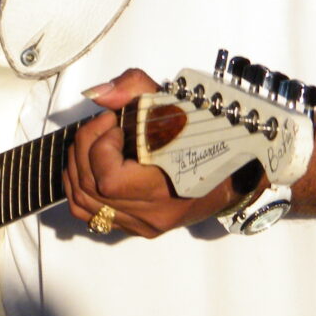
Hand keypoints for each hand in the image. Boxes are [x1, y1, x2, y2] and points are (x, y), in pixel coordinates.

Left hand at [64, 69, 245, 237]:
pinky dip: (79, 186)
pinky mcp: (135, 226)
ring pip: (84, 202)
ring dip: (79, 164)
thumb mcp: (176, 100)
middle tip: (105, 123)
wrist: (236, 170)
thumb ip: (135, 88)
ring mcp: (142, 224)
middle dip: (86, 146)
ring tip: (97, 139)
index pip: (109, 179)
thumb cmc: (207, 132)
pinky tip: (90, 163)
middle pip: (90, 188)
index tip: (116, 121)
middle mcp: (152, 214)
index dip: (101, 145)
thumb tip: (96, 94)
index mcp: (166, 186)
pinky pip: (89, 214)